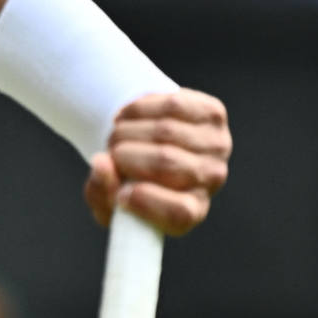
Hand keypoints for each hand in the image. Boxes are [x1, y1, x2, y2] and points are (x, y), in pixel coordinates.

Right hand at [85, 89, 230, 235]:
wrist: (151, 147)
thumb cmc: (129, 181)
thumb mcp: (108, 199)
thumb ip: (100, 191)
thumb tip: (101, 163)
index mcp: (190, 212)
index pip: (179, 212)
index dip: (144, 202)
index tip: (119, 195)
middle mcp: (211, 179)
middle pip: (165, 162)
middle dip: (123, 154)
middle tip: (110, 154)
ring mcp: (217, 145)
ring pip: (164, 130)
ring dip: (126, 130)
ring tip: (115, 135)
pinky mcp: (214, 114)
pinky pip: (172, 106)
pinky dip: (139, 109)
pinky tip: (127, 118)